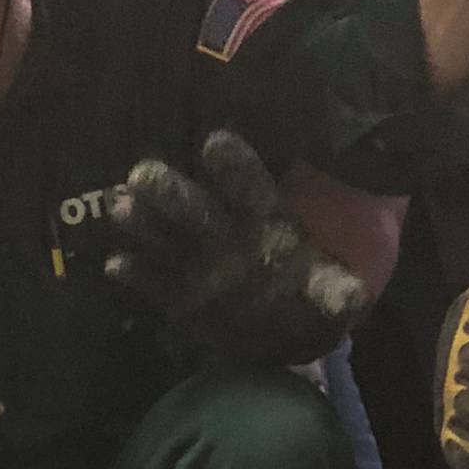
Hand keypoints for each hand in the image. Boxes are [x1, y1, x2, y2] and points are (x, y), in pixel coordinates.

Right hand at [108, 130, 367, 366]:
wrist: (289, 324)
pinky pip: (153, 279)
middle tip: (142, 174)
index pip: (245, 184)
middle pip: (193, 206)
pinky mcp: (177, 292)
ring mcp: (193, 257)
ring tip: (119, 207)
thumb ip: (333, 289)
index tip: (214, 143)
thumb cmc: (309, 284)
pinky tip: (115, 267)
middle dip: (169, 192)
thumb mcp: (328, 285)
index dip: (232, 166)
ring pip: (165, 232)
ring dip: (143, 222)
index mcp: (257, 215)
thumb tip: (352, 298)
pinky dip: (134, 273)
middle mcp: (220, 230)